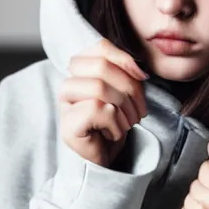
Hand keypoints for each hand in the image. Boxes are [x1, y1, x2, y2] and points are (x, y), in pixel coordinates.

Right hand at [59, 39, 147, 166]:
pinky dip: (115, 123)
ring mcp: (65, 106)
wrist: (107, 161)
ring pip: (98, 87)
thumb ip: (127, 75)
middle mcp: (69, 84)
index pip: (100, 48)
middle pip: (101, 66)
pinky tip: (115, 134)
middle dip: (129, 88)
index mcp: (82, 71)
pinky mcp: (67, 126)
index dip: (125, 59)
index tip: (143, 78)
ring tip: (129, 123)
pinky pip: (96, 109)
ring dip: (124, 108)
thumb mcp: (126, 94)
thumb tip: (139, 70)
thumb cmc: (116, 125)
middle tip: (139, 110)